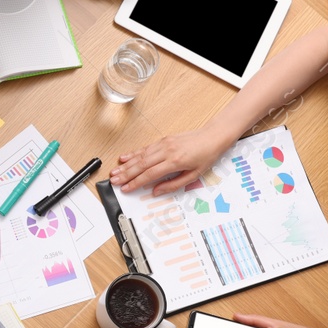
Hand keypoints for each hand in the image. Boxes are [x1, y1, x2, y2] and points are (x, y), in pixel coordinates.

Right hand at [111, 125, 235, 194]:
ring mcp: (163, 144)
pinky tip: (124, 157)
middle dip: (126, 174)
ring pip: (140, 156)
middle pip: (141, 164)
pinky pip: (145, 148)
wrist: (213, 136)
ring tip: (115, 172)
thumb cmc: (206, 155)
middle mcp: (166, 151)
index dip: (135, 182)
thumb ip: (174, 184)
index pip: (150, 174)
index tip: (126, 188)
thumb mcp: (194, 175)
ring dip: (126, 164)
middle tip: (114, 181)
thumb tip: (157, 191)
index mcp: (175, 161)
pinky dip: (133, 153)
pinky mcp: (163, 139)